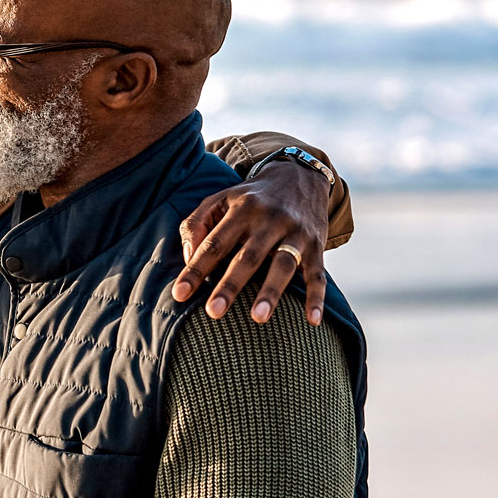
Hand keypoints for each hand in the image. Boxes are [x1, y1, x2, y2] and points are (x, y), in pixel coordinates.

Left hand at [173, 160, 330, 324]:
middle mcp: (270, 220)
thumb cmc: (250, 197)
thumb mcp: (220, 199)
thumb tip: (189, 258)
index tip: (179, 294)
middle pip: (247, 256)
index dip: (196, 268)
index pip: (214, 242)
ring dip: (271, 292)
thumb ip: (196, 224)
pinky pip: (318, 274)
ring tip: (257, 318)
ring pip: (283, 264)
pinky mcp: (317, 245)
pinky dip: (317, 298)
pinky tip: (312, 320)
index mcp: (242, 209)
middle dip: (230, 285)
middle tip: (213, 312)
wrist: (300, 176)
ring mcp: (296, 233)